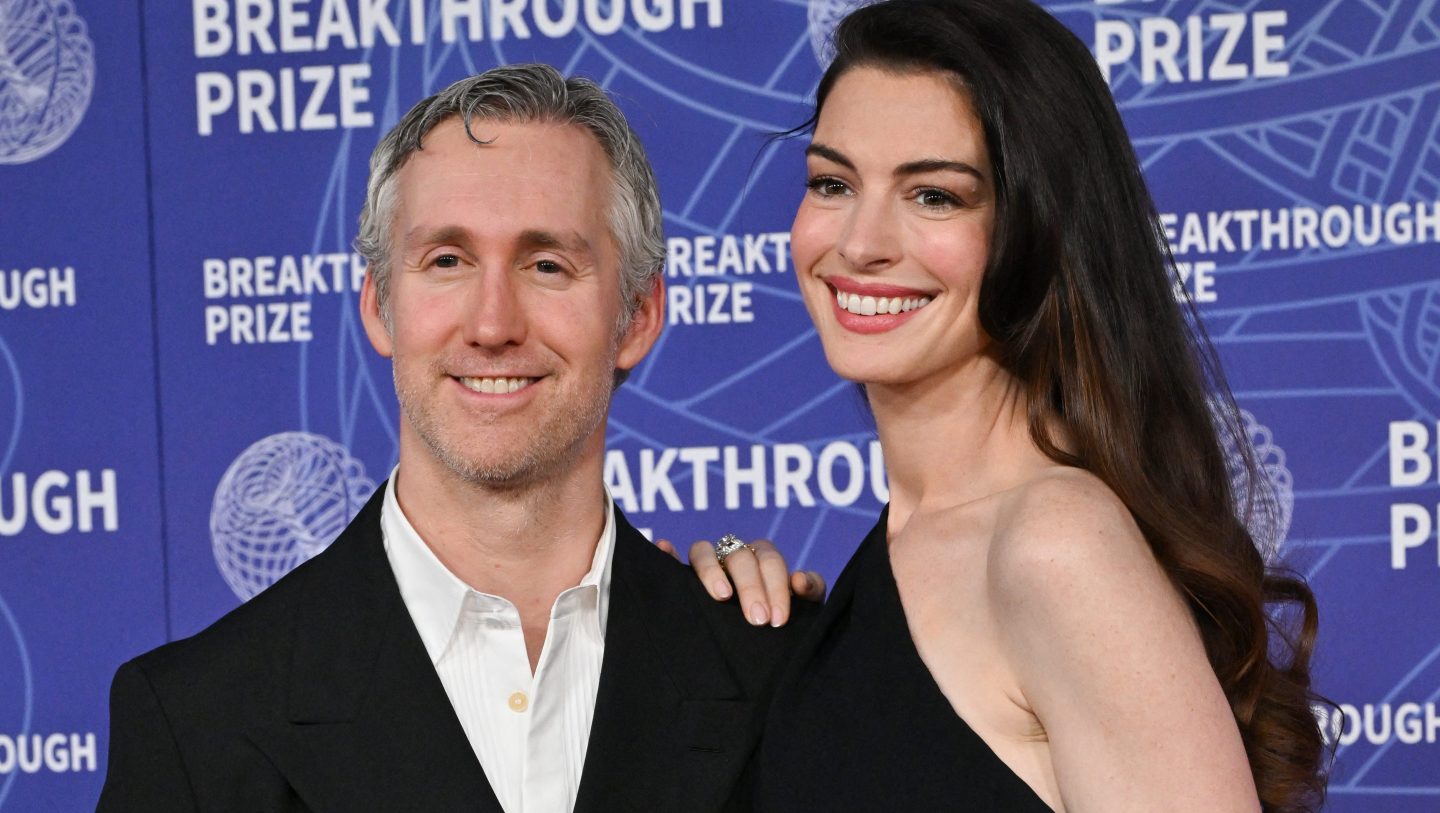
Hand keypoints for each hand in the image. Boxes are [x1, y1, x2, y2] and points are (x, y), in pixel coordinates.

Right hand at [656, 538, 825, 626]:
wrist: (765, 642)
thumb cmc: (783, 620)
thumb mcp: (805, 608)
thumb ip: (812, 591)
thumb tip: (800, 581)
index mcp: (763, 558)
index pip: (769, 561)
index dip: (776, 586)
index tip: (778, 619)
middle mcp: (734, 557)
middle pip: (739, 556)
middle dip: (750, 587)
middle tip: (757, 620)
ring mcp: (707, 566)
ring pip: (703, 550)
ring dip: (711, 570)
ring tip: (721, 596)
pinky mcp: (683, 579)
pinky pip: (670, 561)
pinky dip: (665, 554)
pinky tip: (662, 548)